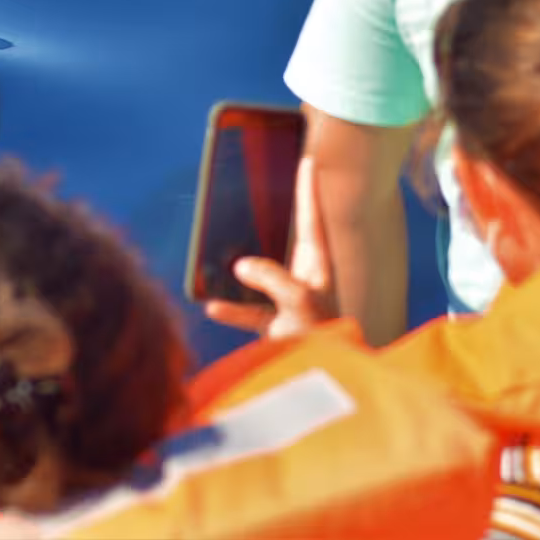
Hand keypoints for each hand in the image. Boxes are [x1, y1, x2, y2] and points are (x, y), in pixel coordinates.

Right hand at [204, 156, 338, 338]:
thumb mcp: (298, 301)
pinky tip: (213, 307)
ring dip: (245, 268)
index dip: (308, 189)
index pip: (312, 218)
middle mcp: (305, 278)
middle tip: (270, 186)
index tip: (308, 159)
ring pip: (262, 275)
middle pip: (288, 238)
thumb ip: (270, 277)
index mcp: (317, 266)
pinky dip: (231, 309)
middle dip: (281, 214)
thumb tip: (240, 266)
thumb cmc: (321, 338)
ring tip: (226, 255)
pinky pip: (249, 311)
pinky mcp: (277, 326)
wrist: (327, 379)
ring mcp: (290, 301)